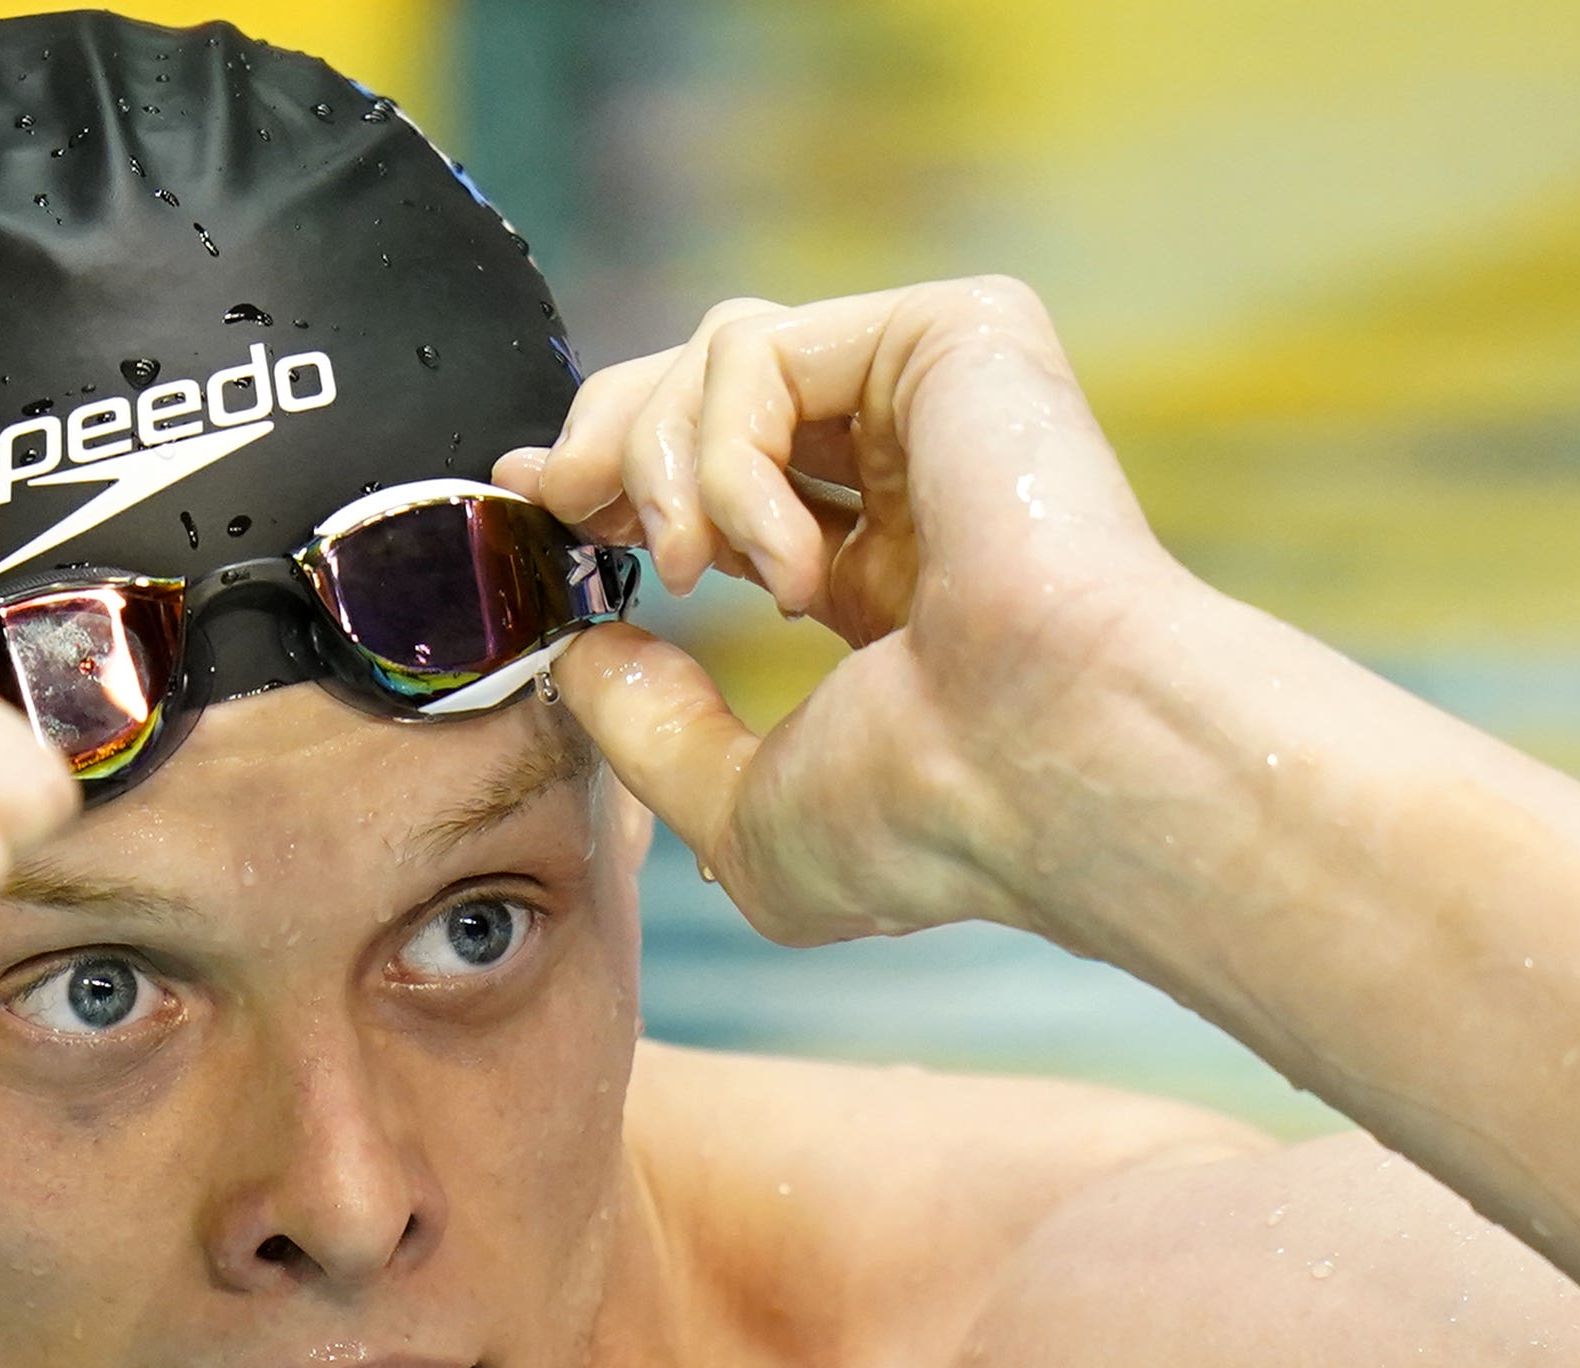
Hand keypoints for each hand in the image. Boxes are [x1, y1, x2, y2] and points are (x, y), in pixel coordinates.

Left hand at [496, 280, 1188, 944]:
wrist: (1043, 771)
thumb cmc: (932, 820)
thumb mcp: (739, 813)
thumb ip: (648, 731)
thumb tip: (583, 647)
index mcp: (880, 576)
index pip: (723, 477)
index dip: (613, 473)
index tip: (536, 501)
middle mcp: (915, 476)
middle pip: (708, 380)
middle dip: (606, 437)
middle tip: (564, 505)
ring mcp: (942, 401)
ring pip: (721, 351)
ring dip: (663, 466)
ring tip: (697, 573)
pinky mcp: (963, 335)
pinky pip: (762, 348)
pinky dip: (728, 452)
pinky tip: (786, 560)